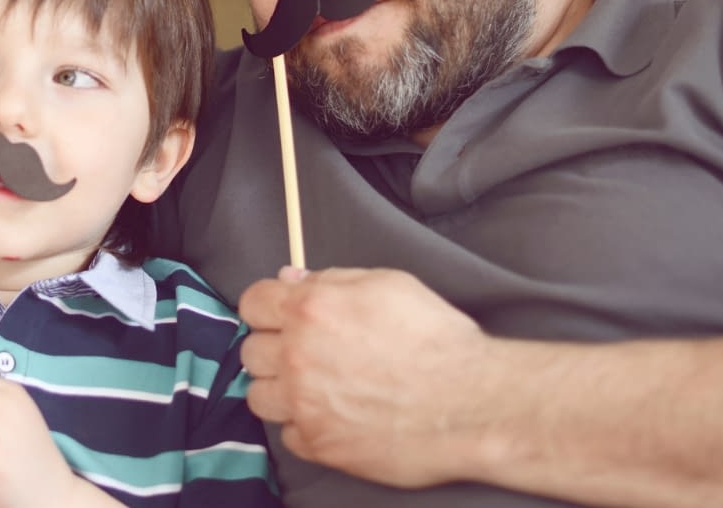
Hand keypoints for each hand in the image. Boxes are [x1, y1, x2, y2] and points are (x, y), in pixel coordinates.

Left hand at [238, 265, 498, 488]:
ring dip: (280, 390)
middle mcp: (298, 357)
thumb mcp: (388, 284)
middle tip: (305, 352)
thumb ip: (331, 279)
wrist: (471, 402)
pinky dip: (305, 426)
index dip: (268, 306)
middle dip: (274, 347)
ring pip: (259, 396)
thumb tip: (292, 279)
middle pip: (251, 351)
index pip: (253, 302)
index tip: (280, 314)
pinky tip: (333, 416)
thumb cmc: (437, 339)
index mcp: (311, 310)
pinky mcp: (320, 445)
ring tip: (313, 388)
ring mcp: (305, 405)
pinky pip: (287, 434)